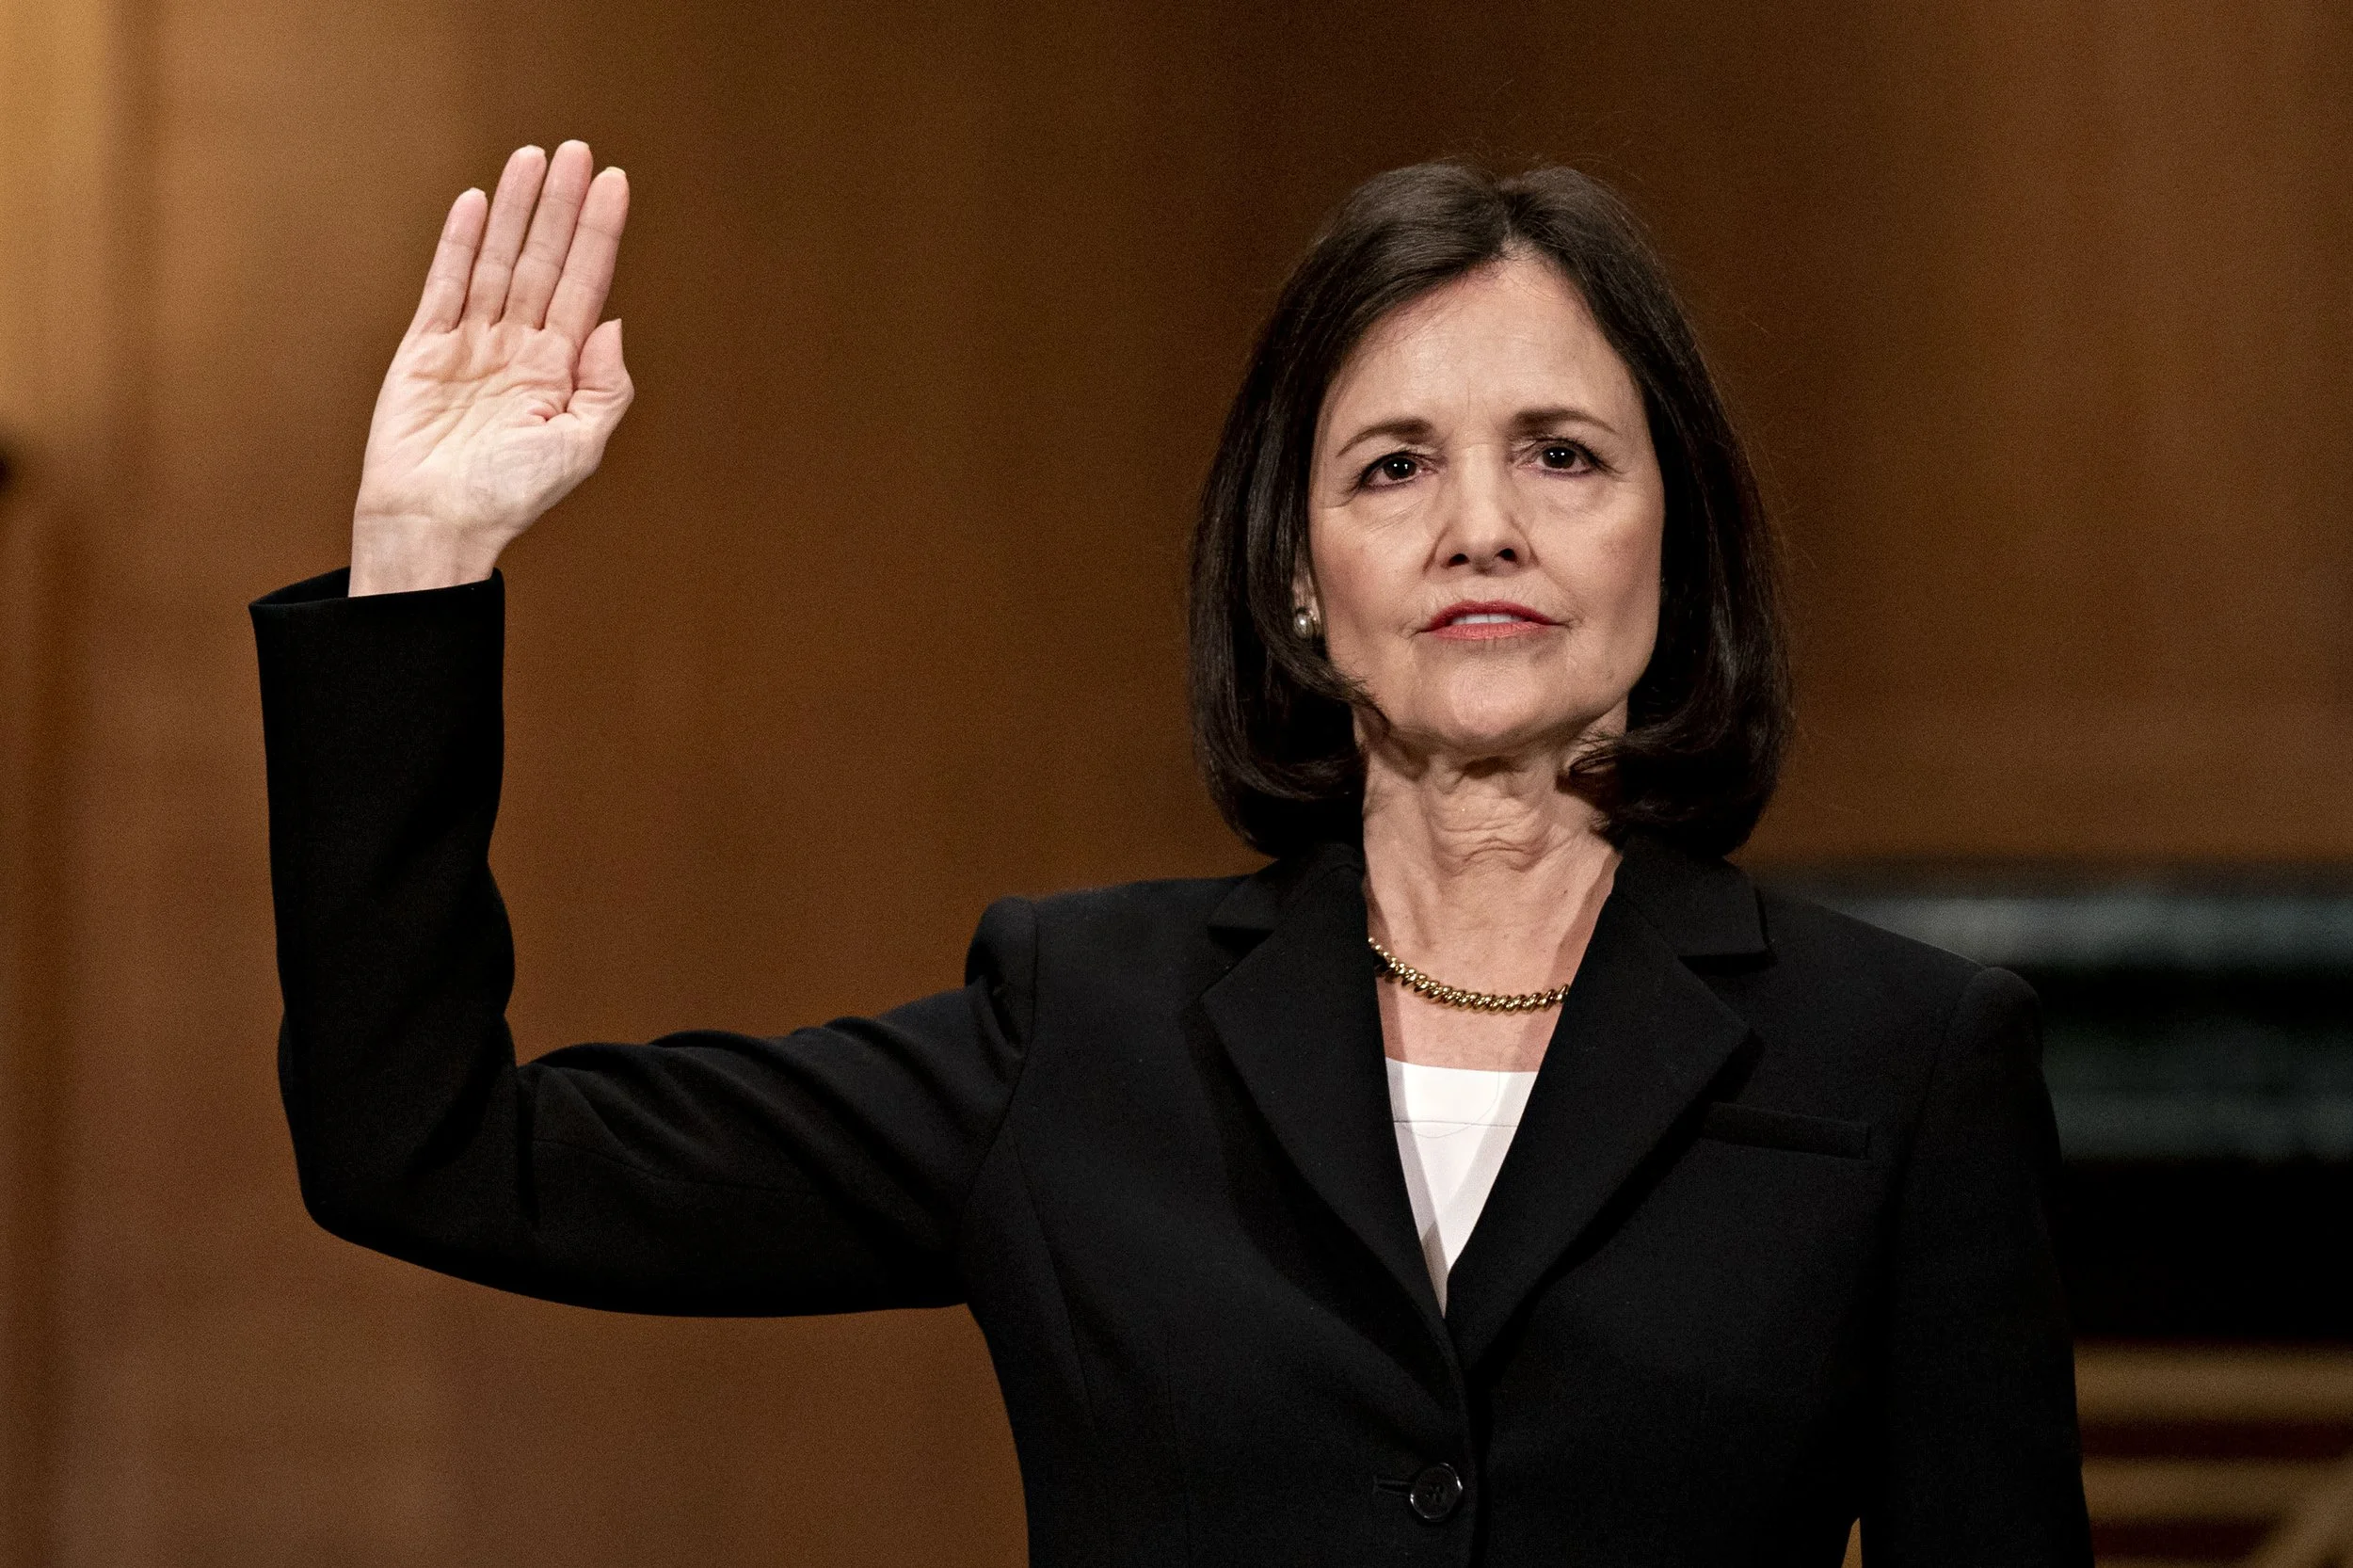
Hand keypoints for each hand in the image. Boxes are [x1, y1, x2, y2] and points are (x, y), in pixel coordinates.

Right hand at [350, 141, 632, 594]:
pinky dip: (460, 244)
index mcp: (559, 371)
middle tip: (577, 150)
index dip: (599, 235)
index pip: (586, 286)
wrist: (437, 524)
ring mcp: (471, 344)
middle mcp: (518, 349)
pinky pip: (444, 285)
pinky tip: (478, 203)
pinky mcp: (424, 348)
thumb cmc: (509, 499)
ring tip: (533, 159)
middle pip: (544, 261)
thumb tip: (615, 324)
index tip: (614, 184)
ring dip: (515, 211)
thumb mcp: (578, 448)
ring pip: (498, 262)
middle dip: (560, 207)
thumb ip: (606, 389)